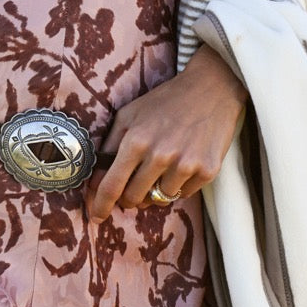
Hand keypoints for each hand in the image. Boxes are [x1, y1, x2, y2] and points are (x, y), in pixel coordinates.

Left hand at [85, 44, 247, 222]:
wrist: (212, 90)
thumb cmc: (165, 102)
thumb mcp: (129, 115)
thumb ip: (110, 146)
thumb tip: (95, 181)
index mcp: (137, 140)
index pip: (112, 185)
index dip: (100, 205)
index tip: (95, 216)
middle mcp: (160, 155)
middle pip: (134, 198)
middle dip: (128, 197)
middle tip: (132, 187)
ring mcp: (186, 165)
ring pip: (159, 200)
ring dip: (155, 191)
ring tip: (161, 169)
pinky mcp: (207, 172)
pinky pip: (182, 195)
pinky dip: (177, 186)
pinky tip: (181, 165)